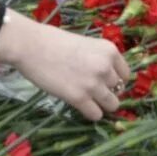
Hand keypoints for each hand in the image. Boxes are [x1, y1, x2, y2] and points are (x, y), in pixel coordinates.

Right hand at [0, 17, 129, 120]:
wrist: (31, 46)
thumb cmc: (53, 41)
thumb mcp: (85, 44)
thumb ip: (98, 59)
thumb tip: (107, 79)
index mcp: (109, 50)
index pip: (125, 74)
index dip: (114, 80)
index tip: (103, 82)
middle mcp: (105, 67)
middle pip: (119, 90)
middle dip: (106, 91)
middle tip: (91, 90)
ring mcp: (93, 84)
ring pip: (112, 105)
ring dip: (101, 105)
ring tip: (88, 100)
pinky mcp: (79, 98)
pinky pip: (96, 115)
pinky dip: (90, 113)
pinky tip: (80, 105)